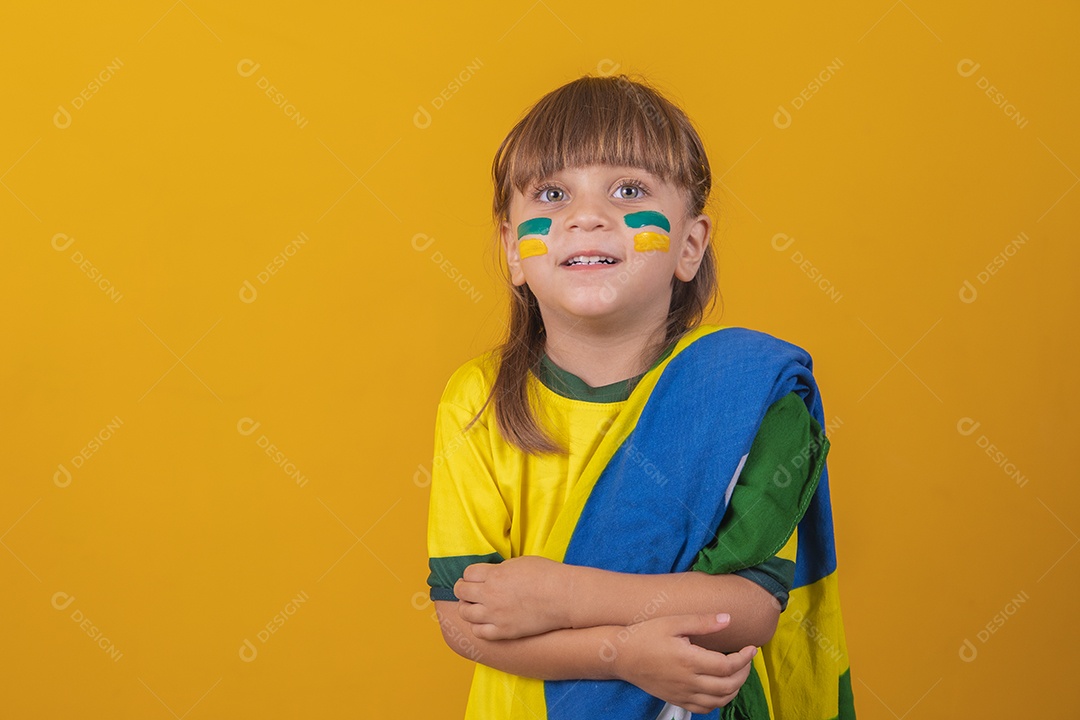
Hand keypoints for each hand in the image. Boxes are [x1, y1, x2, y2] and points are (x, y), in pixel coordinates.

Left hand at [454, 556, 569, 639]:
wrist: (564, 597)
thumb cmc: (547, 575)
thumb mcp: (520, 562)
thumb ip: (500, 569)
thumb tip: (490, 574)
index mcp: (495, 574)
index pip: (467, 573)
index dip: (470, 575)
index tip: (474, 577)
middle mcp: (491, 595)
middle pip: (461, 591)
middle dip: (463, 589)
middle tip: (469, 591)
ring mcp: (496, 615)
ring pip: (465, 613)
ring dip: (467, 608)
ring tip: (474, 606)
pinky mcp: (504, 631)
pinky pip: (479, 632)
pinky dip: (478, 626)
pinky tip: (485, 622)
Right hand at [609, 613, 755, 712]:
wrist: (621, 656)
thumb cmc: (645, 635)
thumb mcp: (673, 622)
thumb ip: (702, 622)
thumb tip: (728, 619)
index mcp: (689, 660)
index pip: (728, 665)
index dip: (744, 658)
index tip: (751, 648)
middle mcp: (688, 681)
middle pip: (728, 686)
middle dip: (744, 673)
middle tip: (746, 659)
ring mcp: (682, 694)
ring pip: (719, 700)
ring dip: (735, 688)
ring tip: (737, 672)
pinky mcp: (677, 700)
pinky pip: (704, 709)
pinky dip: (719, 701)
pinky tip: (720, 688)